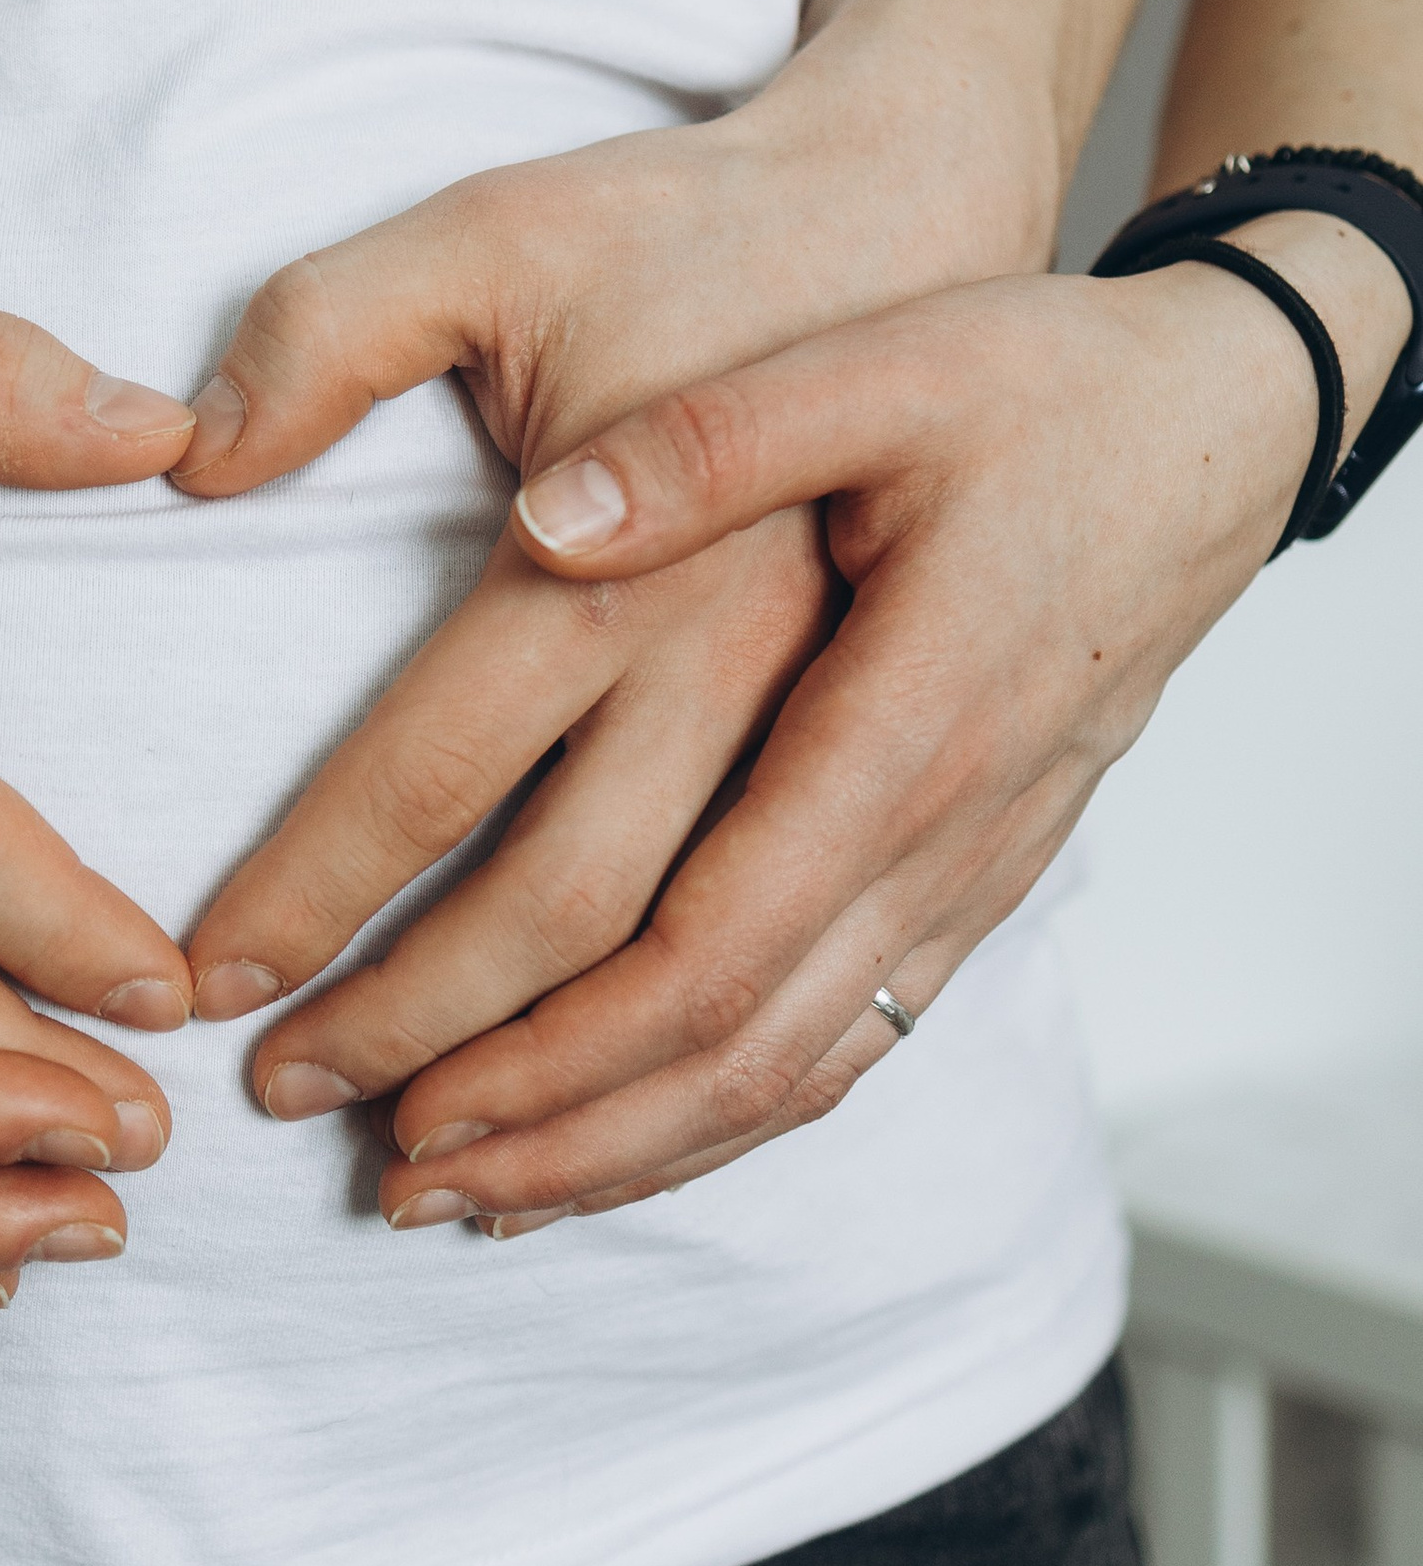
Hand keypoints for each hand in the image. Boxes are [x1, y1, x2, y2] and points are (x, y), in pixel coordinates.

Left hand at [323, 248, 1371, 1234]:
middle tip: (367, 1163)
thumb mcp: (881, 370)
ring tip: (454, 1195)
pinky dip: (718, 1122)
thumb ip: (710, 441)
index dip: (507, 1018)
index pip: (685, 937)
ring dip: (613, 1153)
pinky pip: (847, 1048)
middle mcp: (935, 828)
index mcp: (892, 714)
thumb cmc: (1045, 385)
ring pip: (785, 1077)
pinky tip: (613, 1142)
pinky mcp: (976, 878)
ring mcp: (967, 871)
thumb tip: (543, 522)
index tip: (342, 1038)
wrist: (1222, 424)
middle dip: (529, 1121)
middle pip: (716, 1047)